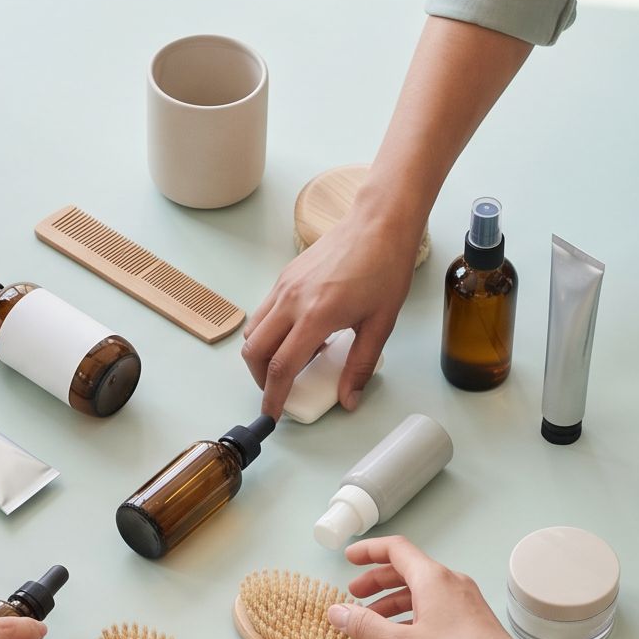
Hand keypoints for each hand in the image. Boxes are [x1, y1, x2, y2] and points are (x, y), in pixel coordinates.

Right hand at [243, 205, 420, 413]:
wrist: (378, 223)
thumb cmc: (385, 267)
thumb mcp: (381, 323)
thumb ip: (360, 365)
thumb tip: (349, 399)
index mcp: (316, 316)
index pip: (281, 367)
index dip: (273, 396)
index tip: (273, 415)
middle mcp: (292, 301)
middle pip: (254, 352)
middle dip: (260, 379)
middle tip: (278, 391)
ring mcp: (284, 287)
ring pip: (252, 331)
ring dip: (262, 354)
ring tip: (294, 361)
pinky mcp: (284, 277)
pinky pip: (264, 312)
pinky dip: (270, 332)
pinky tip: (301, 334)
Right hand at [329, 536, 556, 638]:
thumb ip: (366, 626)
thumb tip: (336, 612)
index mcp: (431, 577)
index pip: (395, 549)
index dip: (368, 551)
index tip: (349, 559)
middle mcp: (449, 580)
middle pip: (406, 569)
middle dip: (377, 580)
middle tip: (355, 595)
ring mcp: (462, 597)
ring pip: (420, 589)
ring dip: (393, 600)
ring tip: (372, 620)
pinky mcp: (470, 615)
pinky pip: (434, 604)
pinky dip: (412, 611)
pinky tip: (401, 634)